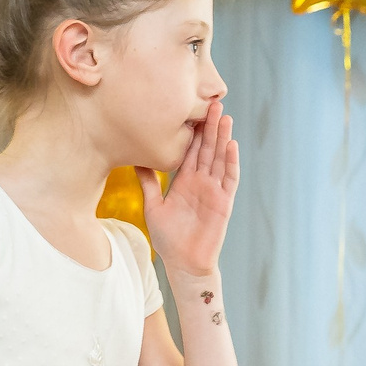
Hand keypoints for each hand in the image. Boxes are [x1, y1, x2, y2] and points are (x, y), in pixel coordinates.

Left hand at [141, 98, 237, 280]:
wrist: (183, 264)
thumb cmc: (168, 239)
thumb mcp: (152, 206)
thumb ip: (147, 183)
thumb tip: (135, 160)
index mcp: (184, 181)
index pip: (190, 150)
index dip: (192, 130)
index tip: (190, 108)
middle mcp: (201, 182)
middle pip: (207, 148)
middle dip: (210, 126)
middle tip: (211, 102)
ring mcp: (214, 190)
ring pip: (220, 158)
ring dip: (223, 137)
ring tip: (225, 116)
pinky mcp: (223, 202)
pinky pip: (229, 178)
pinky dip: (231, 161)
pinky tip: (231, 144)